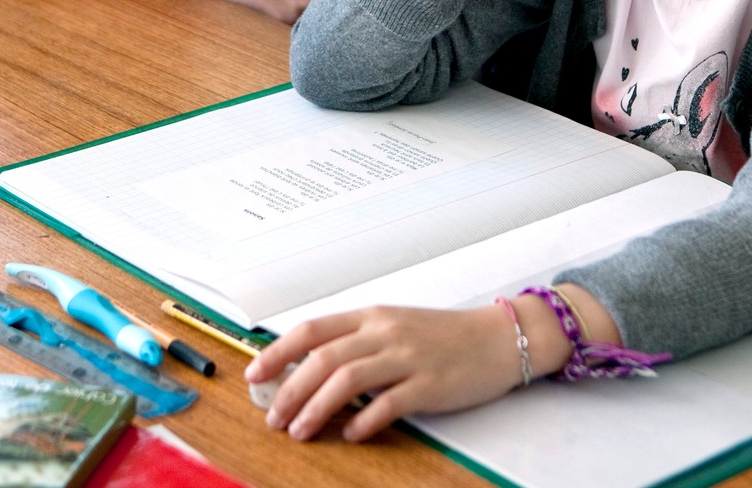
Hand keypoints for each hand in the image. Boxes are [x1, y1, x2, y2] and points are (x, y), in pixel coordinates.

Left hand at [245, 305, 522, 441]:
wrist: (497, 338)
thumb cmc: (443, 336)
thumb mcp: (393, 328)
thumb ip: (356, 344)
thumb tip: (309, 370)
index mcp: (372, 316)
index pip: (313, 330)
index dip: (278, 351)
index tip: (255, 373)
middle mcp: (385, 332)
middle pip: (324, 358)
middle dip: (290, 390)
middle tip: (274, 416)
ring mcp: (408, 357)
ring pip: (348, 379)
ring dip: (316, 408)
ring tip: (299, 431)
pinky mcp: (429, 384)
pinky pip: (388, 404)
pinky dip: (363, 421)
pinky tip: (351, 434)